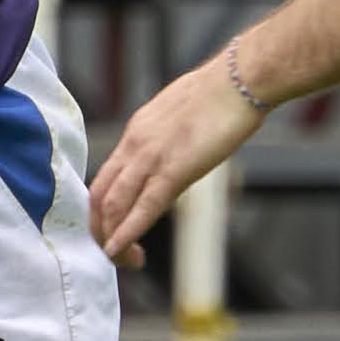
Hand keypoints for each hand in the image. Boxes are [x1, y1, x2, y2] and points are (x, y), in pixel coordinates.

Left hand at [87, 55, 264, 264]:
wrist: (239, 81)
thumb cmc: (221, 94)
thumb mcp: (182, 116)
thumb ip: (170, 139)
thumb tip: (176, 153)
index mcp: (137, 132)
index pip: (105, 176)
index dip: (103, 208)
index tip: (112, 228)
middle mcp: (135, 145)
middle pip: (100, 194)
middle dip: (101, 228)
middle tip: (113, 252)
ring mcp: (151, 157)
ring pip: (114, 204)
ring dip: (112, 237)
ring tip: (122, 260)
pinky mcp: (174, 169)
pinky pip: (143, 207)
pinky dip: (127, 232)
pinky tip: (119, 250)